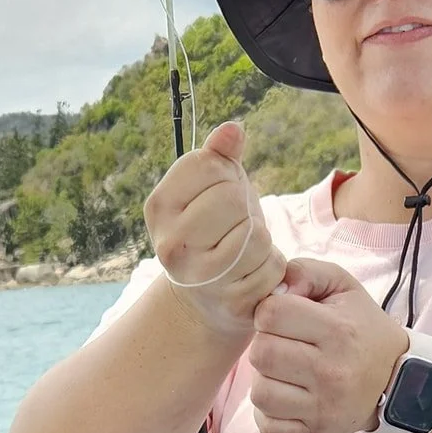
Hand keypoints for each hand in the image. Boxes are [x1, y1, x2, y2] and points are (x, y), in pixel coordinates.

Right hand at [143, 121, 284, 342]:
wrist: (204, 297)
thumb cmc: (211, 229)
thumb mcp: (210, 188)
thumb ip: (219, 156)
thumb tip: (233, 130)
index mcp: (160, 206)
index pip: (210, 166)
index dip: (226, 174)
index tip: (219, 193)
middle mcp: (172, 244)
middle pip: (232, 199)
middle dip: (244, 207)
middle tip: (234, 224)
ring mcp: (199, 278)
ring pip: (256, 234)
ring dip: (261, 237)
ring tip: (244, 247)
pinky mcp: (230, 302)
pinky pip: (271, 266)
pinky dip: (271, 264)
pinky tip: (253, 270)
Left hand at [248, 258, 408, 432]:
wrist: (399, 381)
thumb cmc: (363, 330)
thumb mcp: (345, 288)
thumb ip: (307, 272)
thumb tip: (274, 286)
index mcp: (337, 330)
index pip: (271, 314)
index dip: (268, 311)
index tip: (283, 318)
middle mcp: (331, 371)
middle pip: (261, 354)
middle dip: (265, 344)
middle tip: (284, 345)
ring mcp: (323, 407)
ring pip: (260, 393)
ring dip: (266, 380)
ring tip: (285, 373)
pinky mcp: (317, 432)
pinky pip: (268, 427)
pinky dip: (269, 413)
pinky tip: (285, 398)